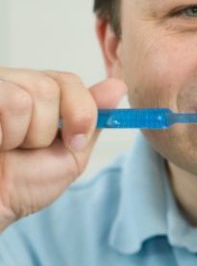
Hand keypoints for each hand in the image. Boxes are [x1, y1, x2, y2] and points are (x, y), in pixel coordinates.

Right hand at [0, 68, 126, 231]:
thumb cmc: (21, 184)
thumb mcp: (69, 154)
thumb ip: (92, 120)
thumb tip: (118, 85)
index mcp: (39, 94)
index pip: (71, 81)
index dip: (80, 113)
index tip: (73, 141)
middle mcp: (14, 83)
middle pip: (51, 87)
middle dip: (45, 130)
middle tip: (27, 148)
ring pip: (31, 95)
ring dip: (24, 134)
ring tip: (7, 147)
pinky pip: (8, 100)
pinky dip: (6, 132)